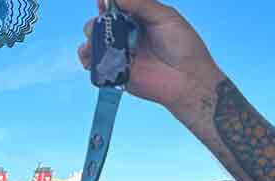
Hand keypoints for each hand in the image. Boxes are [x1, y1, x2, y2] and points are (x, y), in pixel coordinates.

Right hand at [78, 0, 224, 107]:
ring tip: (92, 44)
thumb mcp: (165, 17)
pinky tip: (89, 58)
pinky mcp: (117, 73)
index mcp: (139, 19)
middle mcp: (127, 35)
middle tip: (101, 25)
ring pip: (96, 44)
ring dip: (90, 41)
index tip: (101, 3)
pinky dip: (88, 60)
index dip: (106, 4)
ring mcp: (121, 54)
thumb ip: (141, 5)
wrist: (186, 79)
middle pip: (102, 25)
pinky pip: (96, 66)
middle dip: (97, 23)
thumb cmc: (183, 45)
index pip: (117, 8)